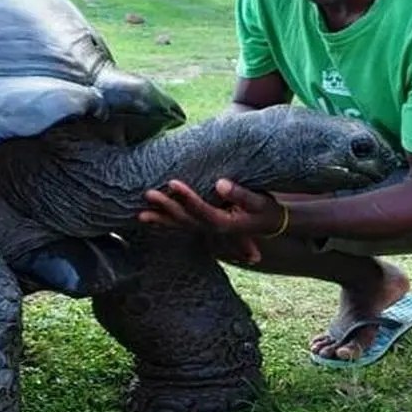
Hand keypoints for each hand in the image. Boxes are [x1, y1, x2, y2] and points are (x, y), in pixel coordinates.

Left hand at [139, 179, 287, 262]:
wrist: (271, 223)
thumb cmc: (266, 209)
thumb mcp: (260, 201)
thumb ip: (241, 194)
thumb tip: (220, 184)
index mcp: (225, 223)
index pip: (201, 210)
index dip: (186, 197)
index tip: (172, 182)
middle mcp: (212, 228)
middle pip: (185, 219)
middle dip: (166, 207)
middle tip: (148, 194)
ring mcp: (206, 228)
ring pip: (179, 225)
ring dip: (160, 219)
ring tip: (140, 215)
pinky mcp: (202, 224)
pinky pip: (180, 224)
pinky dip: (165, 221)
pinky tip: (149, 218)